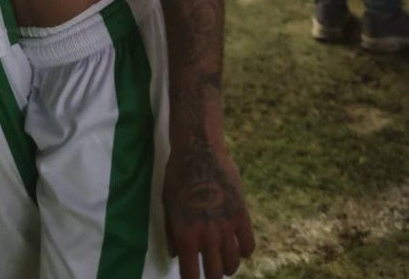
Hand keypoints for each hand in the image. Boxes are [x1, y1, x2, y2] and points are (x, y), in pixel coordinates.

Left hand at [163, 145, 254, 278]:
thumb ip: (171, 232)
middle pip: (214, 274)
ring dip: (227, 266)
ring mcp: (227, 227)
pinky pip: (248, 246)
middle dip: (211, 277)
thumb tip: (177, 255)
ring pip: (232, 263)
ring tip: (223, 262)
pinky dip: (244, 251)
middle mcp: (208, 236)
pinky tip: (238, 247)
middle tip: (210, 273)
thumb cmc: (177, 175)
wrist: (199, 150)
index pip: (191, 275)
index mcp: (186, 235)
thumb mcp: (167, 203)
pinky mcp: (242, 215)